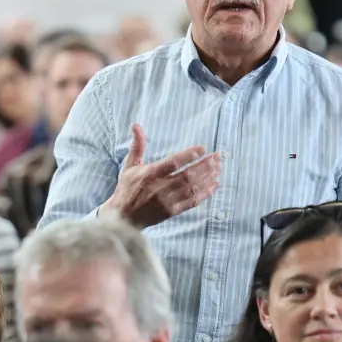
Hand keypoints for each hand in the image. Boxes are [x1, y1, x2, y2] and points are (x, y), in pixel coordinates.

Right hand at [102, 123, 220, 227]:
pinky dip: (205, 194)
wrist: (123, 217)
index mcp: (150, 174)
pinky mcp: (172, 212)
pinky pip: (192, 202)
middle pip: (187, 175)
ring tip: (218, 169)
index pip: (173, 162)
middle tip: (217, 158)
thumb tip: (136, 125)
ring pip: (192, 188)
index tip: (202, 148)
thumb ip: (138, 146)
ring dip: (207, 178)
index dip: (188, 155)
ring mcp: (167, 201)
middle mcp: (159, 188)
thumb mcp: (129, 166)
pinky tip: (214, 185)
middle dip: (204, 166)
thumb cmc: (127, 189)